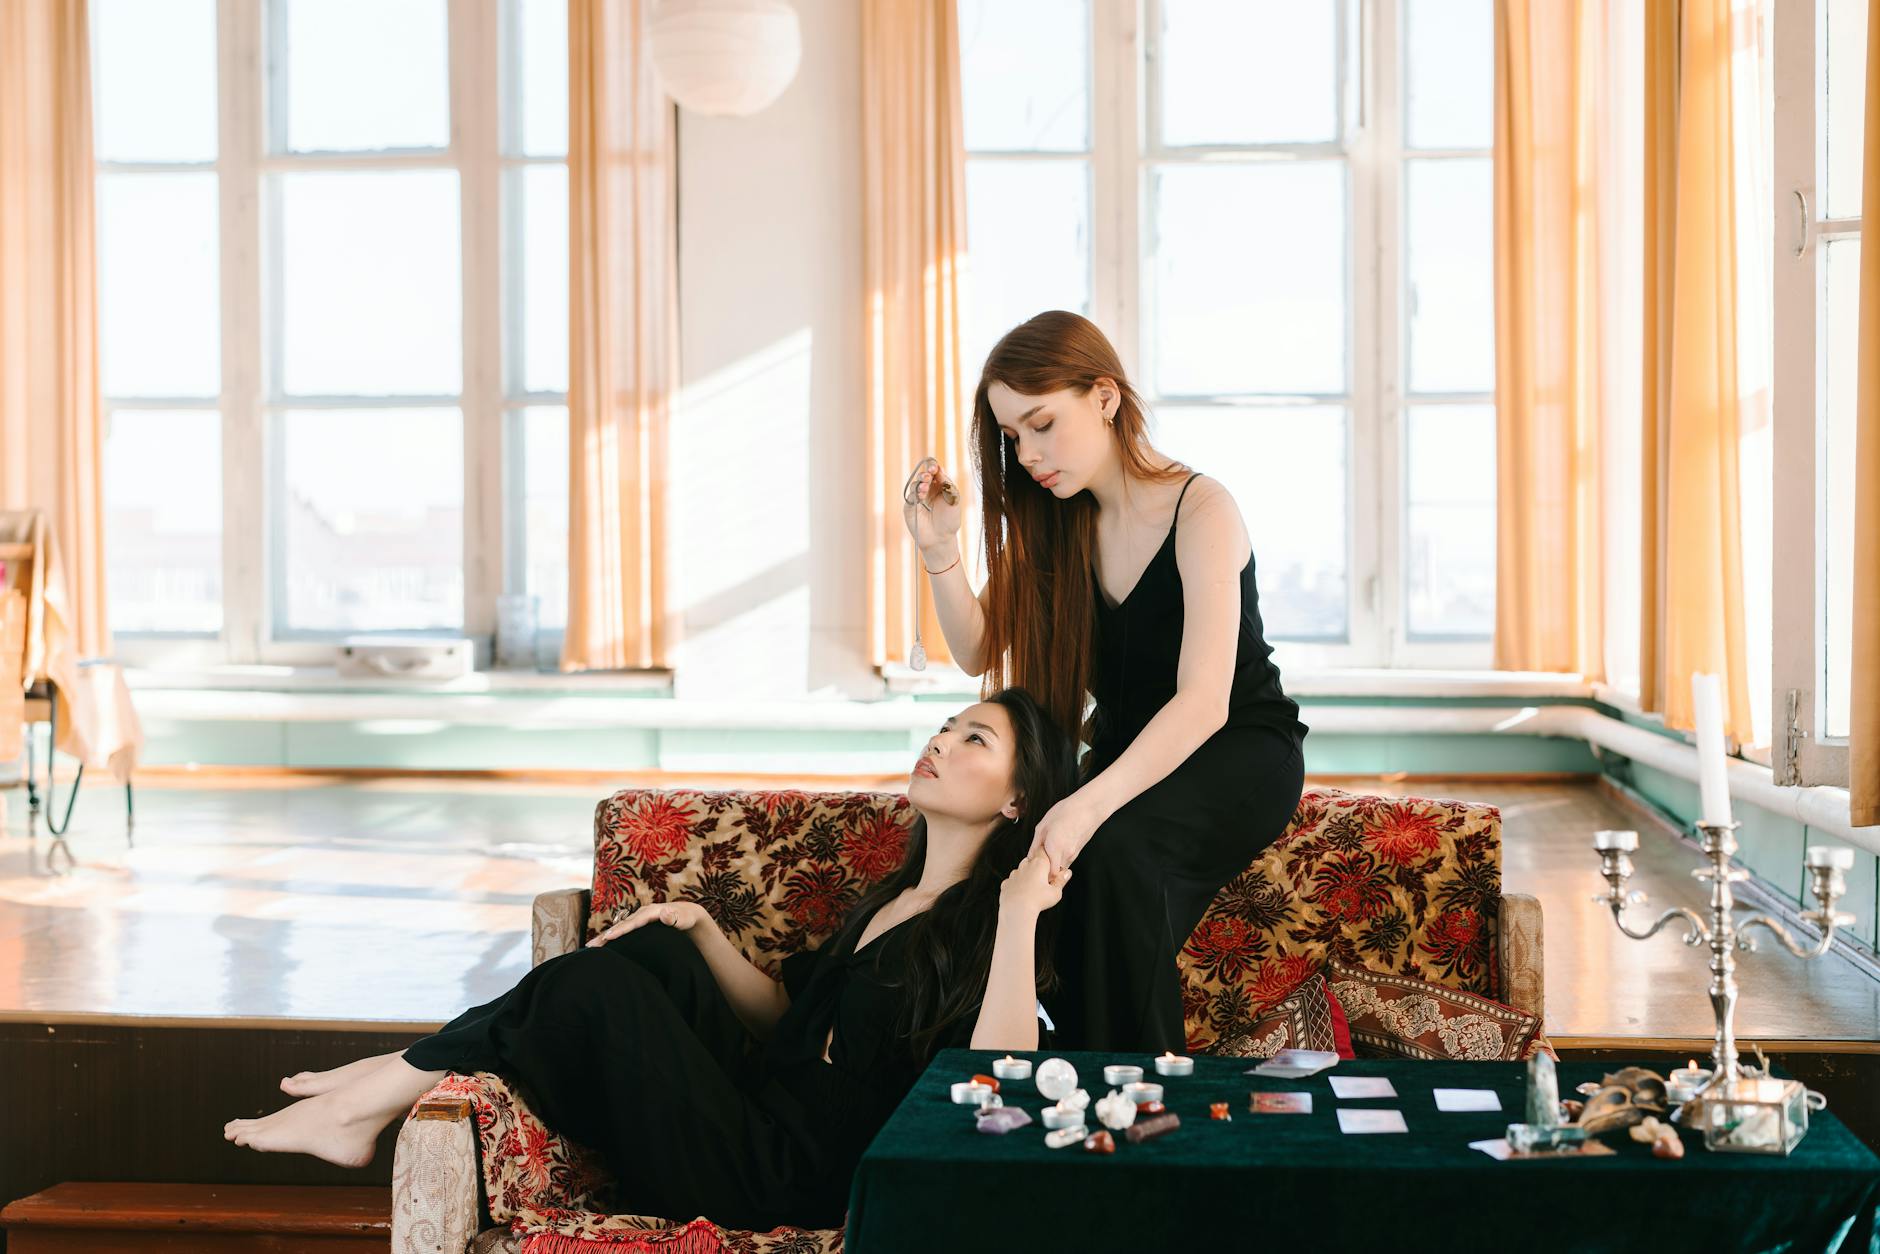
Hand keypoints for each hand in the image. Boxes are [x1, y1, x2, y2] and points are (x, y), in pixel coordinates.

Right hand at [586, 901, 717, 946]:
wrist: (685, 913)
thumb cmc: (685, 918)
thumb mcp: (682, 918)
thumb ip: (673, 917)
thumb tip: (665, 913)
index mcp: (651, 912)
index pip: (633, 923)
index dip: (621, 930)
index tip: (609, 937)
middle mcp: (642, 913)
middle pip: (621, 925)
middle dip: (606, 935)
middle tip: (592, 946)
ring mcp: (638, 917)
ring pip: (619, 927)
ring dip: (605, 937)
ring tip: (590, 947)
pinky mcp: (637, 923)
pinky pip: (622, 930)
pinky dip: (611, 936)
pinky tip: (601, 944)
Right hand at [901, 459, 962, 563]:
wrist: (941, 539)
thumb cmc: (950, 520)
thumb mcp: (953, 499)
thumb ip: (947, 484)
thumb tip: (939, 469)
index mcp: (940, 487)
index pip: (935, 472)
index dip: (933, 467)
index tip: (934, 467)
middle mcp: (928, 490)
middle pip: (924, 475)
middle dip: (926, 474)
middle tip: (929, 475)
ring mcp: (918, 498)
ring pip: (916, 483)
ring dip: (921, 482)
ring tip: (925, 487)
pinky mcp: (910, 506)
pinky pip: (910, 495)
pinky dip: (915, 492)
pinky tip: (921, 494)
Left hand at [1000, 851, 1072, 917]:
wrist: (1017, 909)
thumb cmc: (1038, 901)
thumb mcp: (1056, 892)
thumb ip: (1061, 881)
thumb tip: (1067, 873)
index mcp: (1039, 864)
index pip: (1042, 851)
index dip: (1046, 855)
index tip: (1050, 863)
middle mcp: (1025, 865)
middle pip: (1032, 861)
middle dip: (1037, 867)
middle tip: (1043, 880)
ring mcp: (1014, 874)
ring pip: (1021, 870)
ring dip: (1026, 876)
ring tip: (1032, 889)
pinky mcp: (1006, 883)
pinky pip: (1013, 881)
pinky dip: (1017, 885)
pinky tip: (1022, 894)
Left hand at [1027, 793, 1105, 874]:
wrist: (1089, 808)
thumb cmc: (1067, 812)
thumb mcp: (1043, 825)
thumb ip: (1035, 844)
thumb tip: (1030, 856)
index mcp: (1054, 848)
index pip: (1046, 873)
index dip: (1038, 872)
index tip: (1033, 866)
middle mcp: (1065, 855)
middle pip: (1053, 873)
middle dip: (1045, 869)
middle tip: (1038, 859)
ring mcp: (1073, 855)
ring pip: (1060, 868)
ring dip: (1053, 864)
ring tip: (1047, 850)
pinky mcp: (1078, 852)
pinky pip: (1066, 861)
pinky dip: (1060, 858)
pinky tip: (1057, 846)